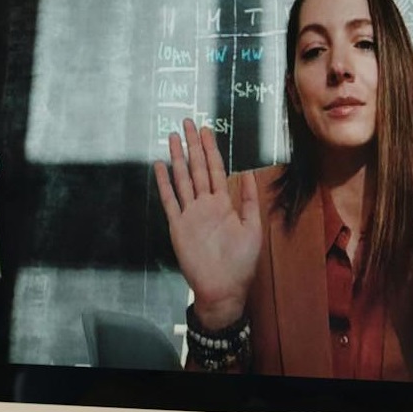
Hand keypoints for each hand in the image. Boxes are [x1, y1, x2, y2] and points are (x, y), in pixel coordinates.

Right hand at [154, 120, 261, 329]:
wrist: (223, 288)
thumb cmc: (241, 263)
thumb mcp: (253, 228)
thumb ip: (249, 200)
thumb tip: (250, 172)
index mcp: (223, 203)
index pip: (216, 170)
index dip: (211, 149)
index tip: (206, 130)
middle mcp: (205, 204)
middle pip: (197, 168)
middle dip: (193, 145)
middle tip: (187, 123)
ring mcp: (190, 214)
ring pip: (182, 180)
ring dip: (177, 159)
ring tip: (171, 138)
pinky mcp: (177, 226)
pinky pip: (169, 201)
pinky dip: (164, 184)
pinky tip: (159, 167)